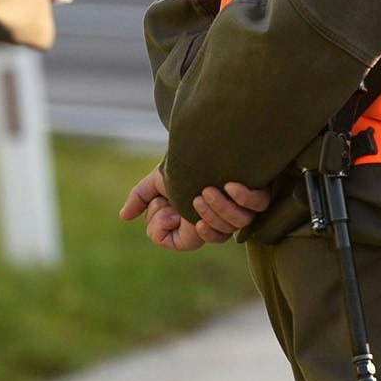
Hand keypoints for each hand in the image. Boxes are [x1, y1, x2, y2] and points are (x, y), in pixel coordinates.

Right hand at [118, 169, 272, 251]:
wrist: (202, 139)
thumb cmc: (183, 162)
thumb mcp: (158, 181)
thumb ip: (141, 199)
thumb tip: (123, 217)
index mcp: (196, 220)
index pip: (183, 241)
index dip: (171, 232)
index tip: (169, 212)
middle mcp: (220, 217)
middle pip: (215, 234)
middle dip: (202, 218)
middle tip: (193, 198)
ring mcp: (240, 206)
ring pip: (236, 223)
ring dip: (219, 210)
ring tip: (206, 191)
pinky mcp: (257, 191)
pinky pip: (258, 205)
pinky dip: (244, 198)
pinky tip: (230, 184)